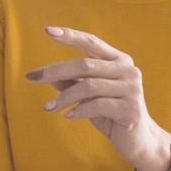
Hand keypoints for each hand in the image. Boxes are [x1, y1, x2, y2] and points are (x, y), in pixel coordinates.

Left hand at [25, 26, 170, 170]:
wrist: (138, 140)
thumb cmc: (111, 114)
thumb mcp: (88, 96)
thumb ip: (72, 83)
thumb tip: (47, 75)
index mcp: (118, 60)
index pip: (91, 42)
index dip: (70, 35)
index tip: (47, 30)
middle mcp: (127, 69)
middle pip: (85, 64)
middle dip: (55, 71)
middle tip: (32, 77)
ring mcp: (131, 89)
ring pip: (89, 86)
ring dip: (64, 97)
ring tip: (48, 107)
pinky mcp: (130, 109)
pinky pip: (98, 105)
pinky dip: (79, 110)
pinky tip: (68, 116)